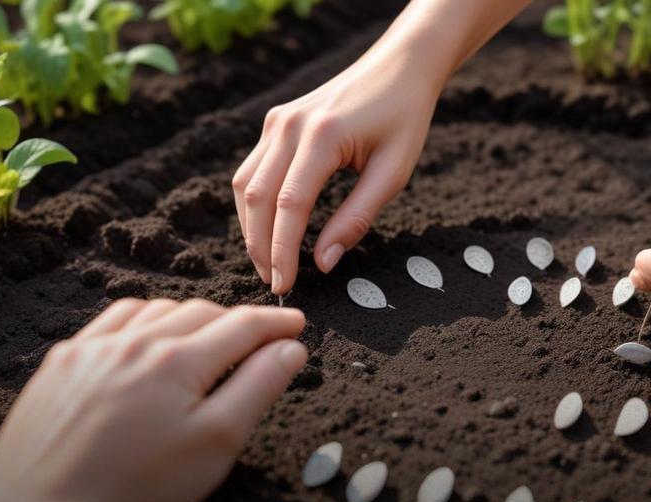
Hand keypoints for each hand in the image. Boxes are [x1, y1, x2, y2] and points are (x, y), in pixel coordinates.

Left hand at [0, 298, 307, 501]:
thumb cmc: (137, 487)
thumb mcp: (216, 443)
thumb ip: (258, 388)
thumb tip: (289, 348)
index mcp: (179, 360)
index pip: (242, 326)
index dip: (276, 323)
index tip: (296, 325)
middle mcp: (135, 342)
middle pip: (200, 312)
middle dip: (236, 321)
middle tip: (259, 339)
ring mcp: (93, 349)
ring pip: (154, 310)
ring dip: (189, 317)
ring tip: (206, 338)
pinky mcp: (62, 364)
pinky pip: (110, 323)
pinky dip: (141, 321)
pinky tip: (144, 339)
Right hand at [232, 49, 438, 293]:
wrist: (399, 66)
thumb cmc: (404, 119)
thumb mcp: (392, 174)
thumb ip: (356, 219)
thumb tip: (325, 262)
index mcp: (322, 136)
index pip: (289, 205)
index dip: (282, 251)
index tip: (284, 286)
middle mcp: (289, 125)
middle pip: (257, 198)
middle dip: (261, 248)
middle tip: (274, 285)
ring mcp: (277, 121)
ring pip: (245, 185)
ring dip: (251, 229)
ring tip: (269, 264)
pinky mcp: (275, 122)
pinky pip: (252, 170)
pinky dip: (254, 205)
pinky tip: (269, 231)